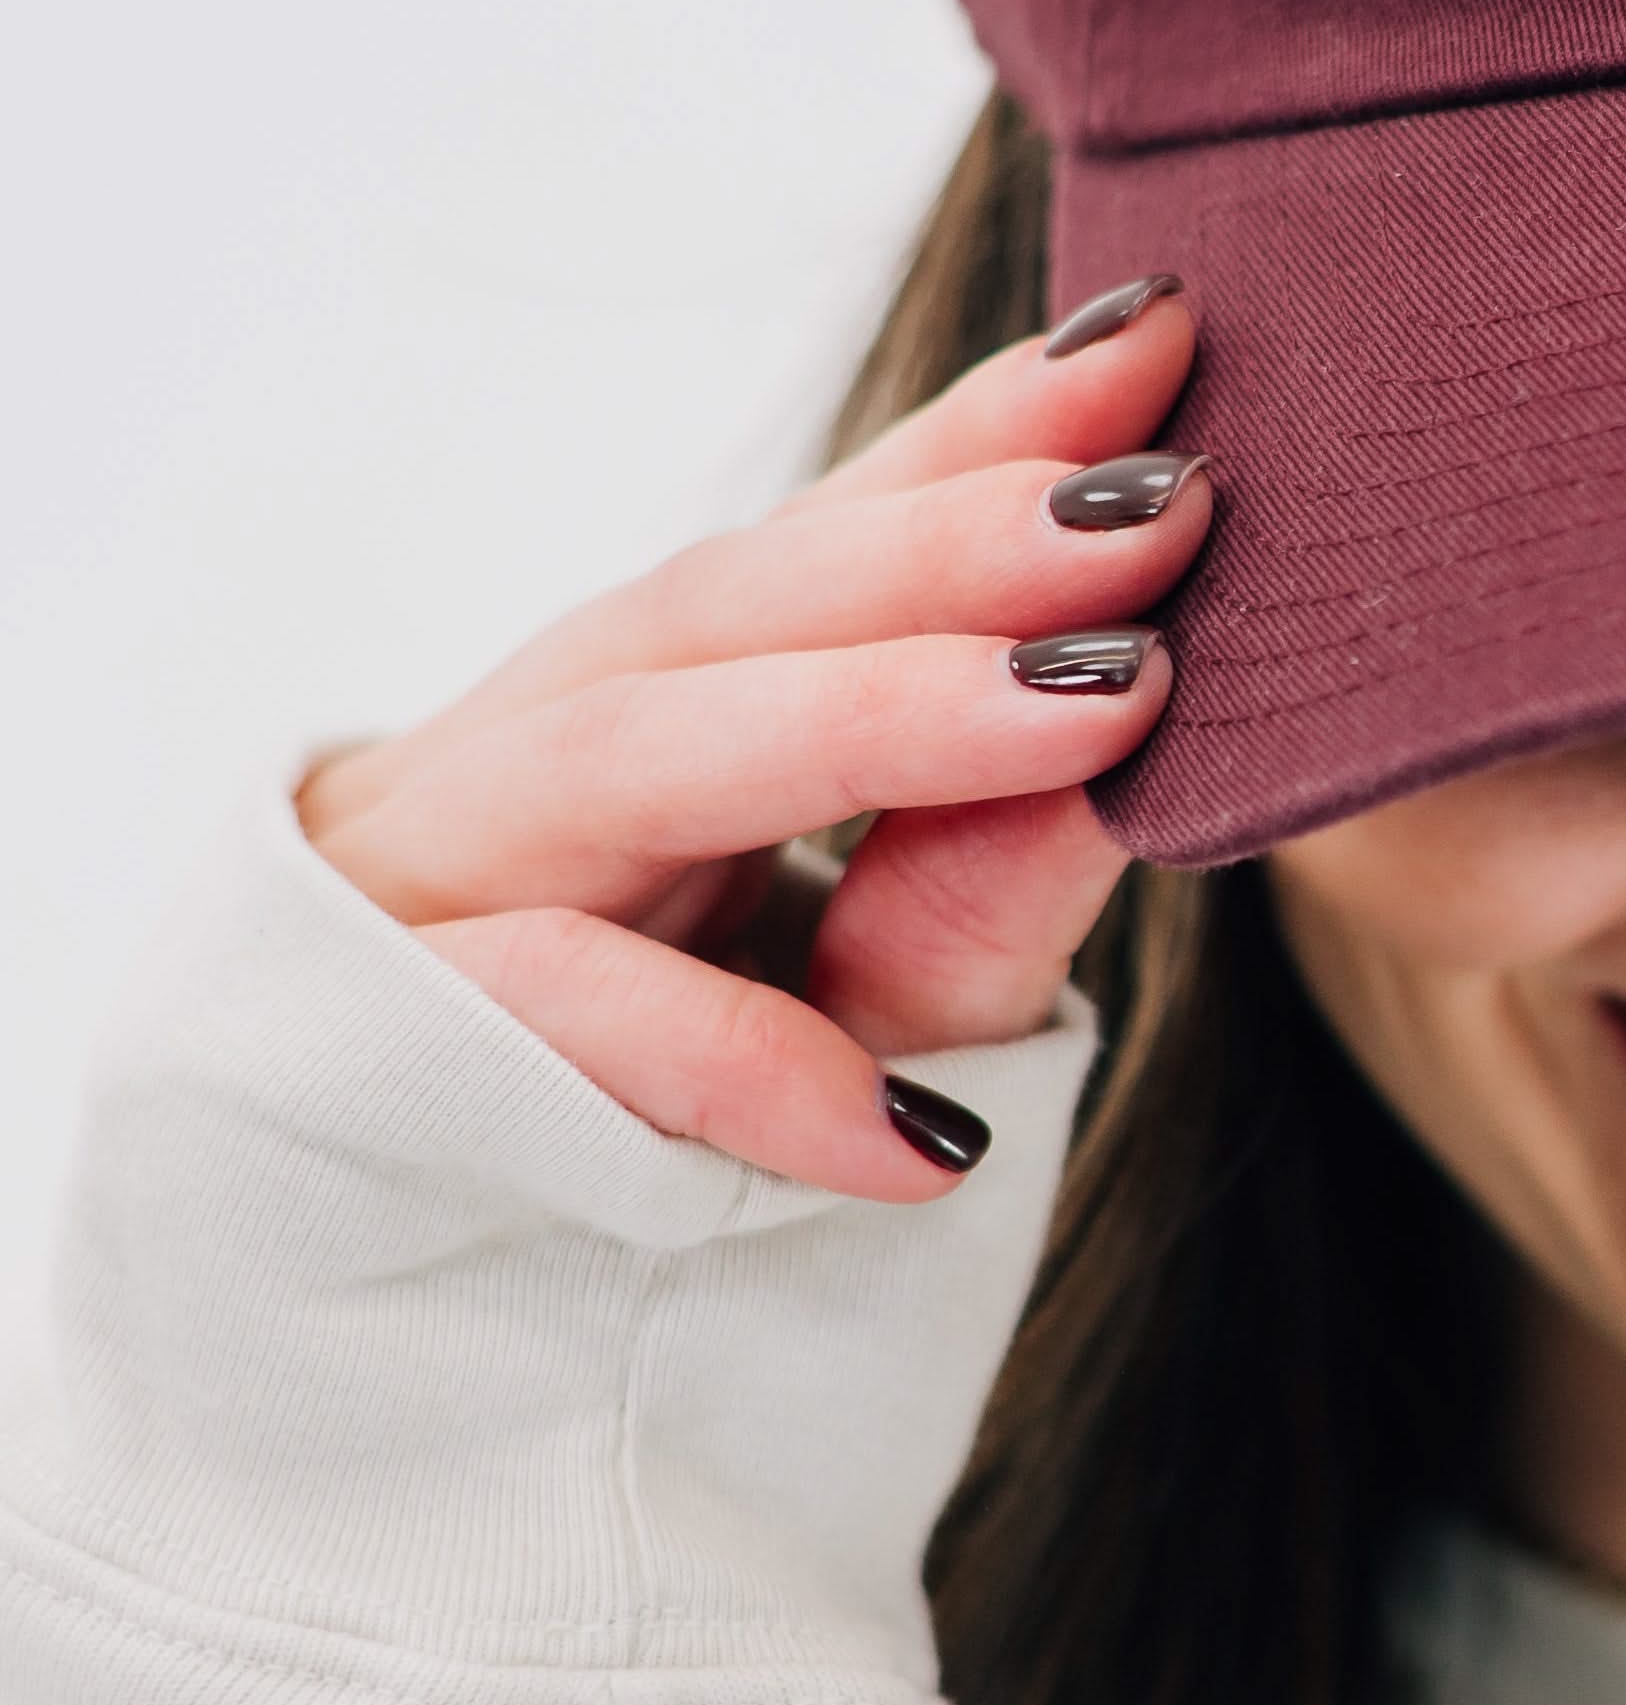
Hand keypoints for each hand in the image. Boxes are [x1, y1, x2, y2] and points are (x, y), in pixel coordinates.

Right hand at [298, 288, 1202, 1199]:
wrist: (410, 1366)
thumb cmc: (655, 1144)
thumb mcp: (867, 1006)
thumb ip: (982, 874)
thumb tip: (1141, 695)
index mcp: (632, 726)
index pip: (812, 550)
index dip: (973, 440)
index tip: (1160, 338)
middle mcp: (520, 773)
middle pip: (725, 608)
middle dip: (950, 541)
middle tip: (1167, 505)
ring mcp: (426, 899)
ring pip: (633, 761)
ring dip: (873, 719)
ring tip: (1107, 704)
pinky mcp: (378, 1056)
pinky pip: (557, 1022)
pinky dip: (734, 1062)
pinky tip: (913, 1137)